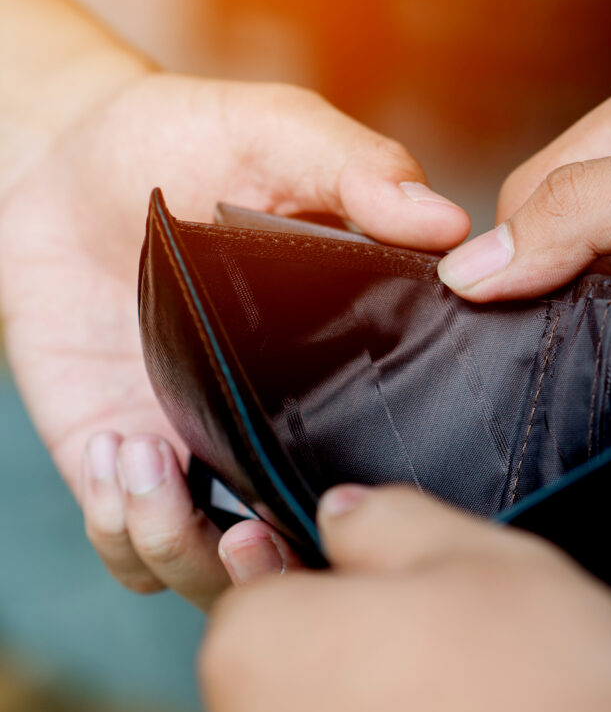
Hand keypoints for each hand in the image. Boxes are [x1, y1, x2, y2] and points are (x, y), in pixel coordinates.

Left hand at [0, 70, 469, 608]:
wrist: (61, 158)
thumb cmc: (184, 140)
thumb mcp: (282, 135)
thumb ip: (362, 173)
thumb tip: (449, 222)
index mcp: (342, 366)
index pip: (390, 469)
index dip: (380, 516)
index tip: (353, 502)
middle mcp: (281, 426)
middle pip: (304, 554)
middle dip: (274, 572)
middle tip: (247, 530)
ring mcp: (204, 451)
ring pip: (217, 576)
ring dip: (182, 550)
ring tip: (150, 461)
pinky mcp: (123, 460)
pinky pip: (132, 553)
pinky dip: (124, 532)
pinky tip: (116, 451)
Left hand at [195, 486, 610, 711]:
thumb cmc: (549, 691)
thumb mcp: (474, 552)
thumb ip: (382, 518)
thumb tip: (338, 515)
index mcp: (255, 654)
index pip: (260, 589)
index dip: (334, 575)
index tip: (396, 583)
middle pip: (286, 677)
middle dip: (351, 652)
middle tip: (450, 647)